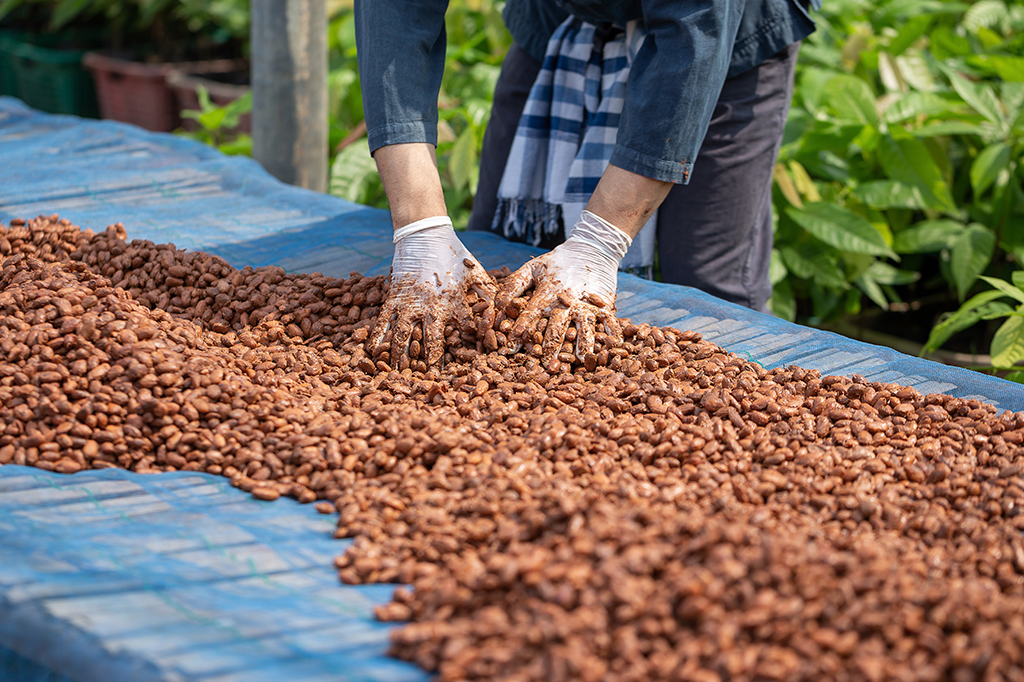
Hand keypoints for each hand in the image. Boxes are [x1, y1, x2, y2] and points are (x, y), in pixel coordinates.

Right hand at [370, 217, 495, 367]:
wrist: (424, 233)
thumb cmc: (454, 254)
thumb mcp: (476, 273)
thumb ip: (491, 292)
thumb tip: (510, 310)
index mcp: (454, 302)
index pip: (463, 334)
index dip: (467, 353)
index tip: (466, 371)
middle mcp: (431, 306)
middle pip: (431, 343)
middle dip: (430, 365)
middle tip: (429, 383)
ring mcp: (409, 303)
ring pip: (404, 337)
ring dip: (401, 358)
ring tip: (398, 375)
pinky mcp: (393, 297)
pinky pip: (383, 321)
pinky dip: (377, 337)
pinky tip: (372, 352)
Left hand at [496, 210, 629, 362]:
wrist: (591, 248)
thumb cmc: (556, 263)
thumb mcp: (531, 269)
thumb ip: (513, 286)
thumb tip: (499, 306)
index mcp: (547, 291)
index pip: (531, 312)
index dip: (521, 328)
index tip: (512, 344)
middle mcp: (567, 299)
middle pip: (558, 325)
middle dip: (551, 346)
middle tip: (547, 365)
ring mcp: (587, 302)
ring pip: (585, 326)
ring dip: (583, 344)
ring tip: (582, 360)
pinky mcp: (604, 304)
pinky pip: (609, 320)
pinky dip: (612, 333)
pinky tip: (612, 347)